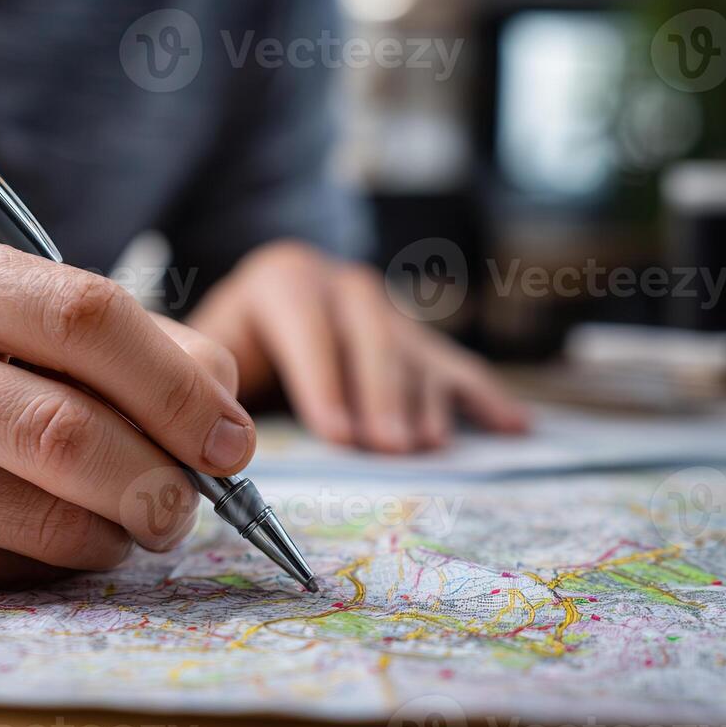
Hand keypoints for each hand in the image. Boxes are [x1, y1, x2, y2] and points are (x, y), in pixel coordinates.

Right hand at [0, 232, 253, 587]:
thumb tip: (220, 404)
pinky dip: (60, 559)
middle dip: (160, 479)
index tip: (232, 436)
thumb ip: (115, 336)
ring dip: (119, 531)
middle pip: (64, 431)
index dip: (177, 385)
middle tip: (195, 500)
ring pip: (39, 519)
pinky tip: (62, 532)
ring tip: (139, 516)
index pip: (85, 320)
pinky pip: (0, 568)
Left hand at [187, 241, 529, 452]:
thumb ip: (214, 383)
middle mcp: (340, 283)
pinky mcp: (413, 336)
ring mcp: (384, 307)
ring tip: (429, 444)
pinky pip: (453, 363)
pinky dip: (484, 396)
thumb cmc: (225, 350)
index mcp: (283, 279)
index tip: (338, 436)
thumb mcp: (209, 352)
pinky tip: (516, 425)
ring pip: (411, 351)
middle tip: (390, 447)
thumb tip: (221, 441)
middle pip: (369, 336)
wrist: (253, 317)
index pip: (307, 326)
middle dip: (380, 394)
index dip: (323, 381)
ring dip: (424, 400)